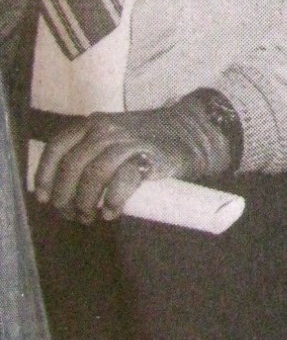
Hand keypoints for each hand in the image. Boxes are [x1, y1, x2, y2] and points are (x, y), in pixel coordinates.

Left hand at [34, 96, 232, 223]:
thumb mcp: (114, 134)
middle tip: (71, 214)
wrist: (190, 132)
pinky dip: (112, 200)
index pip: (58, 146)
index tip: (43, 196)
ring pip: (92, 175)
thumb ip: (92, 149)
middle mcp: (106, 129)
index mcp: (94, 123)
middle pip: (72, 166)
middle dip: (65, 196)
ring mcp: (127, 142)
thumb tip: (63, 187)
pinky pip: (121, 182)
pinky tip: (111, 211)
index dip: (45, 174)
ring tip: (91, 216)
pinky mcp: (147, 157)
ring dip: (86, 202)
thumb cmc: (148, 140)